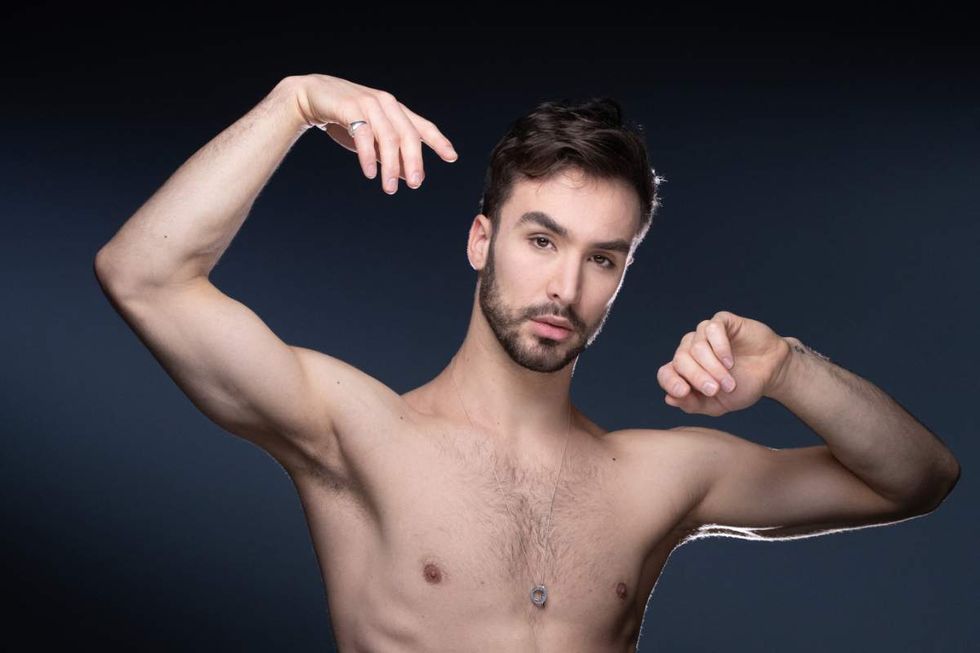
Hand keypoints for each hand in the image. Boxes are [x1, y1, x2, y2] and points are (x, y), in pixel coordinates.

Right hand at [292, 74, 458, 193]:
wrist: (311, 97)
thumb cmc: (344, 119)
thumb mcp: (372, 141)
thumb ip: (391, 155)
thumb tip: (411, 176)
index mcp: (395, 110)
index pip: (422, 127)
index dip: (438, 141)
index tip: (451, 157)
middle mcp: (386, 104)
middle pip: (408, 134)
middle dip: (414, 160)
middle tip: (416, 184)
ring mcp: (369, 103)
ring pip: (388, 136)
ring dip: (391, 164)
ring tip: (390, 187)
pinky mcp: (350, 107)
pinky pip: (363, 133)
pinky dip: (367, 155)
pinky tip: (369, 173)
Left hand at [657, 310, 790, 415]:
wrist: (771, 372)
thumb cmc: (742, 387)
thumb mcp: (717, 405)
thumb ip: (692, 404)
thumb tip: (669, 399)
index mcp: (684, 370)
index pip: (665, 373)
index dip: (671, 382)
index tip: (684, 392)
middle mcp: (690, 349)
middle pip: (680, 360)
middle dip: (698, 377)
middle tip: (716, 390)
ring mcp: (704, 334)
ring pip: (696, 347)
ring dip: (713, 367)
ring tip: (730, 381)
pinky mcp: (721, 321)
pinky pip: (712, 329)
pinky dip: (720, 347)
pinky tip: (729, 361)